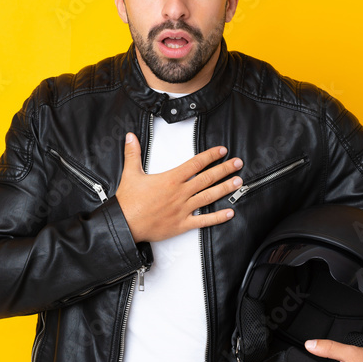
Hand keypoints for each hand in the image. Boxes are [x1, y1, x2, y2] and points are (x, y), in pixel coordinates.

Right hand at [115, 132, 242, 242]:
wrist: (124, 224)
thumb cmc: (128, 201)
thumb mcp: (130, 173)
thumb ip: (133, 153)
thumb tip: (130, 136)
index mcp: (171, 179)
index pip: (196, 163)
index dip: (211, 156)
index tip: (222, 151)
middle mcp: (180, 193)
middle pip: (207, 178)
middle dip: (225, 169)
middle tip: (238, 164)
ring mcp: (183, 209)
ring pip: (209, 196)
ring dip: (225, 189)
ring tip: (238, 182)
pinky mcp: (182, 224)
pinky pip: (203, 220)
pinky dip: (217, 217)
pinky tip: (229, 213)